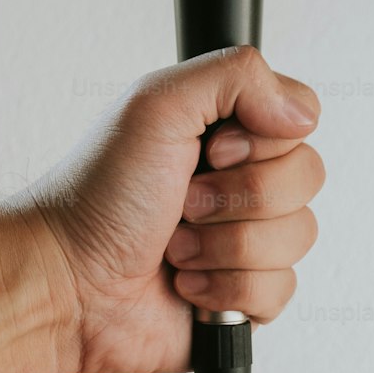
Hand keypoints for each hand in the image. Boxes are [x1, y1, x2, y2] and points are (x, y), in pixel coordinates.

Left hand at [24, 46, 323, 372]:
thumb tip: (302, 115)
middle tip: (184, 202)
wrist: (66, 282)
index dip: (262, 140)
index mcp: (227, 129)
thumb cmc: (98, 193)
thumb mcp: (159, 104)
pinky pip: (279, 292)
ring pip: (297, 237)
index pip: (300, 119)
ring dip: (226, 245)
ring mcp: (246, 239)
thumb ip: (238, 75)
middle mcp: (241, 179)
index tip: (211, 149)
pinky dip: (226, 289)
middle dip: (238, 195)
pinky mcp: (244, 297)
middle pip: (307, 176)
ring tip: (176, 247)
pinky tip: (185, 285)